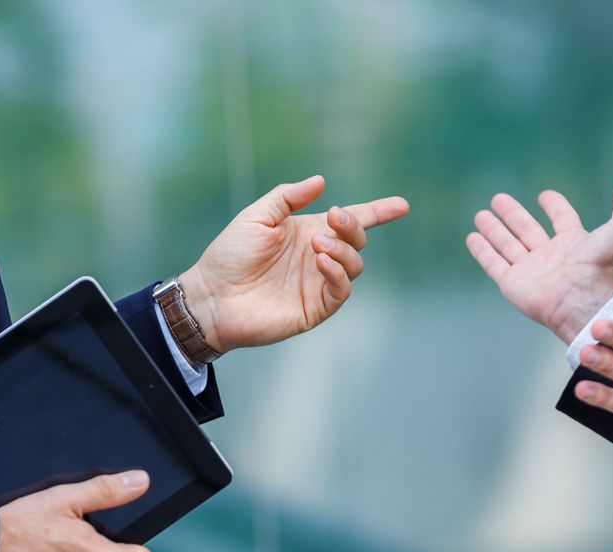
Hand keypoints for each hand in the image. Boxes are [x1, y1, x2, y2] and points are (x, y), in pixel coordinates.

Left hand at [177, 175, 408, 353]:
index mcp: (308, 232)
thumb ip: (288, 197)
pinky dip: (338, 273)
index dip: (378, 212)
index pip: (351, 221)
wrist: (211, 295)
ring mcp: (317, 283)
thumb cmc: (229, 255)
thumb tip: (321, 182)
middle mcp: (318, 257)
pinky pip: (340, 290)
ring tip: (316, 246)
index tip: (402, 206)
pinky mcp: (314, 308)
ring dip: (343, 250)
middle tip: (334, 218)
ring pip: (355, 265)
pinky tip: (321, 261)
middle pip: (357, 240)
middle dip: (354, 225)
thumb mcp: (257, 216)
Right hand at [466, 177, 612, 342]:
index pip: (562, 220)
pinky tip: (472, 237)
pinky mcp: (512, 283)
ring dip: (494, 230)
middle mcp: (550, 257)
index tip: (545, 195)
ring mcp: (529, 271)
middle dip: (513, 214)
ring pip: (507, 245)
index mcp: (574, 244)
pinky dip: (482, 251)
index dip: (555, 206)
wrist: (583, 300)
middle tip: (498, 198)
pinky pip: (494, 264)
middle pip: (527, 230)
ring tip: (480, 214)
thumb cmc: (604, 267)